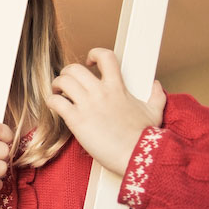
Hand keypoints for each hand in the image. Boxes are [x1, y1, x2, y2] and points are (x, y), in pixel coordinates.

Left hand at [46, 48, 165, 175]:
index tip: (89, 61)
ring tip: (58, 93)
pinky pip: (56, 102)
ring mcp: (87, 105)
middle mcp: (101, 92)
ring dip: (57, 85)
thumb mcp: (154, 112)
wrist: (135, 155)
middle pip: (75, 68)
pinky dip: (51, 102)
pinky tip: (54, 107)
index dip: (94, 53)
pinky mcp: (76, 120)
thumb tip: (157, 85)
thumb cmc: (144, 137)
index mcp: (117, 87)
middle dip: (67, 72)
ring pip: (63, 82)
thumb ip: (156, 96)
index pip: (105, 57)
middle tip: (67, 82)